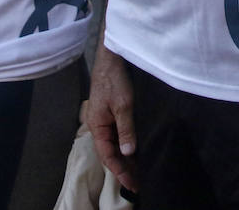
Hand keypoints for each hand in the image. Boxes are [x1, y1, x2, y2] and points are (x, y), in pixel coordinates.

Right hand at [87, 46, 136, 191]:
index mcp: (97, 126)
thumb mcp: (123, 105)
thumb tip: (128, 153)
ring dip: (127, 156)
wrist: (113, 55)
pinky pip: (119, 133)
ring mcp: (106, 118)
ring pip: (116, 143)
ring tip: (141, 170)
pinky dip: (128, 143)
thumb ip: (126, 129)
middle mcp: (99, 124)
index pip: (107, 156)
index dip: (120, 171)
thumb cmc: (115, 78)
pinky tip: (138, 148)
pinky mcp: (113, 110)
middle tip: (139, 182)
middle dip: (124, 167)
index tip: (132, 183)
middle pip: (111, 152)